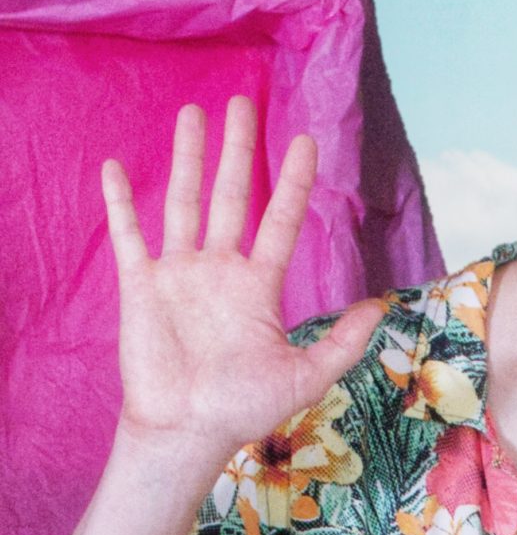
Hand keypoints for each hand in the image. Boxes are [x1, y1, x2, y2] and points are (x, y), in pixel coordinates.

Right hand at [101, 97, 385, 461]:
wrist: (188, 432)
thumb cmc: (244, 409)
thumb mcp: (306, 375)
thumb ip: (343, 342)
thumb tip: (382, 307)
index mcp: (258, 287)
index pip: (280, 221)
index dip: (294, 182)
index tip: (305, 142)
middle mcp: (220, 270)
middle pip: (232, 196)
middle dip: (238, 150)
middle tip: (243, 103)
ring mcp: (180, 273)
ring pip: (184, 201)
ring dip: (188, 158)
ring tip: (194, 114)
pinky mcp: (142, 284)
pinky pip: (129, 234)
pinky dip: (120, 202)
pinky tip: (115, 168)